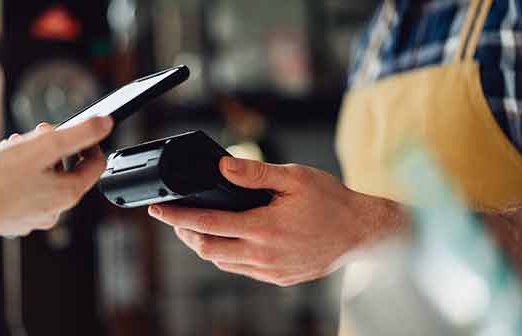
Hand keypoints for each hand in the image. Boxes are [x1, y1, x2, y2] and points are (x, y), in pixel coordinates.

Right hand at [0, 116, 112, 238]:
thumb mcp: (43, 146)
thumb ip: (78, 134)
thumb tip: (105, 124)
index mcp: (67, 195)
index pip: (95, 166)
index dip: (90, 143)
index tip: (76, 130)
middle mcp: (54, 211)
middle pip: (67, 171)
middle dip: (55, 147)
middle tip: (37, 133)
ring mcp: (34, 218)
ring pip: (44, 180)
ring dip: (35, 158)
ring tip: (15, 145)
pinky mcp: (14, 219)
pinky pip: (26, 191)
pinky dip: (20, 174)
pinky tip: (3, 165)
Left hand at [148, 157, 407, 285]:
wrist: (363, 233)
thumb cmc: (332, 202)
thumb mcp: (294, 178)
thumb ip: (255, 173)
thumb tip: (221, 166)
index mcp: (264, 228)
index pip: (208, 223)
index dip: (177, 217)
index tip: (158, 209)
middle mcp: (264, 254)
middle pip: (207, 250)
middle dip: (185, 234)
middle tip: (174, 219)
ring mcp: (270, 270)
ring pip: (222, 262)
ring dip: (204, 245)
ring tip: (196, 227)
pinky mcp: (278, 278)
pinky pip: (241, 269)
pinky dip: (226, 255)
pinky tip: (226, 239)